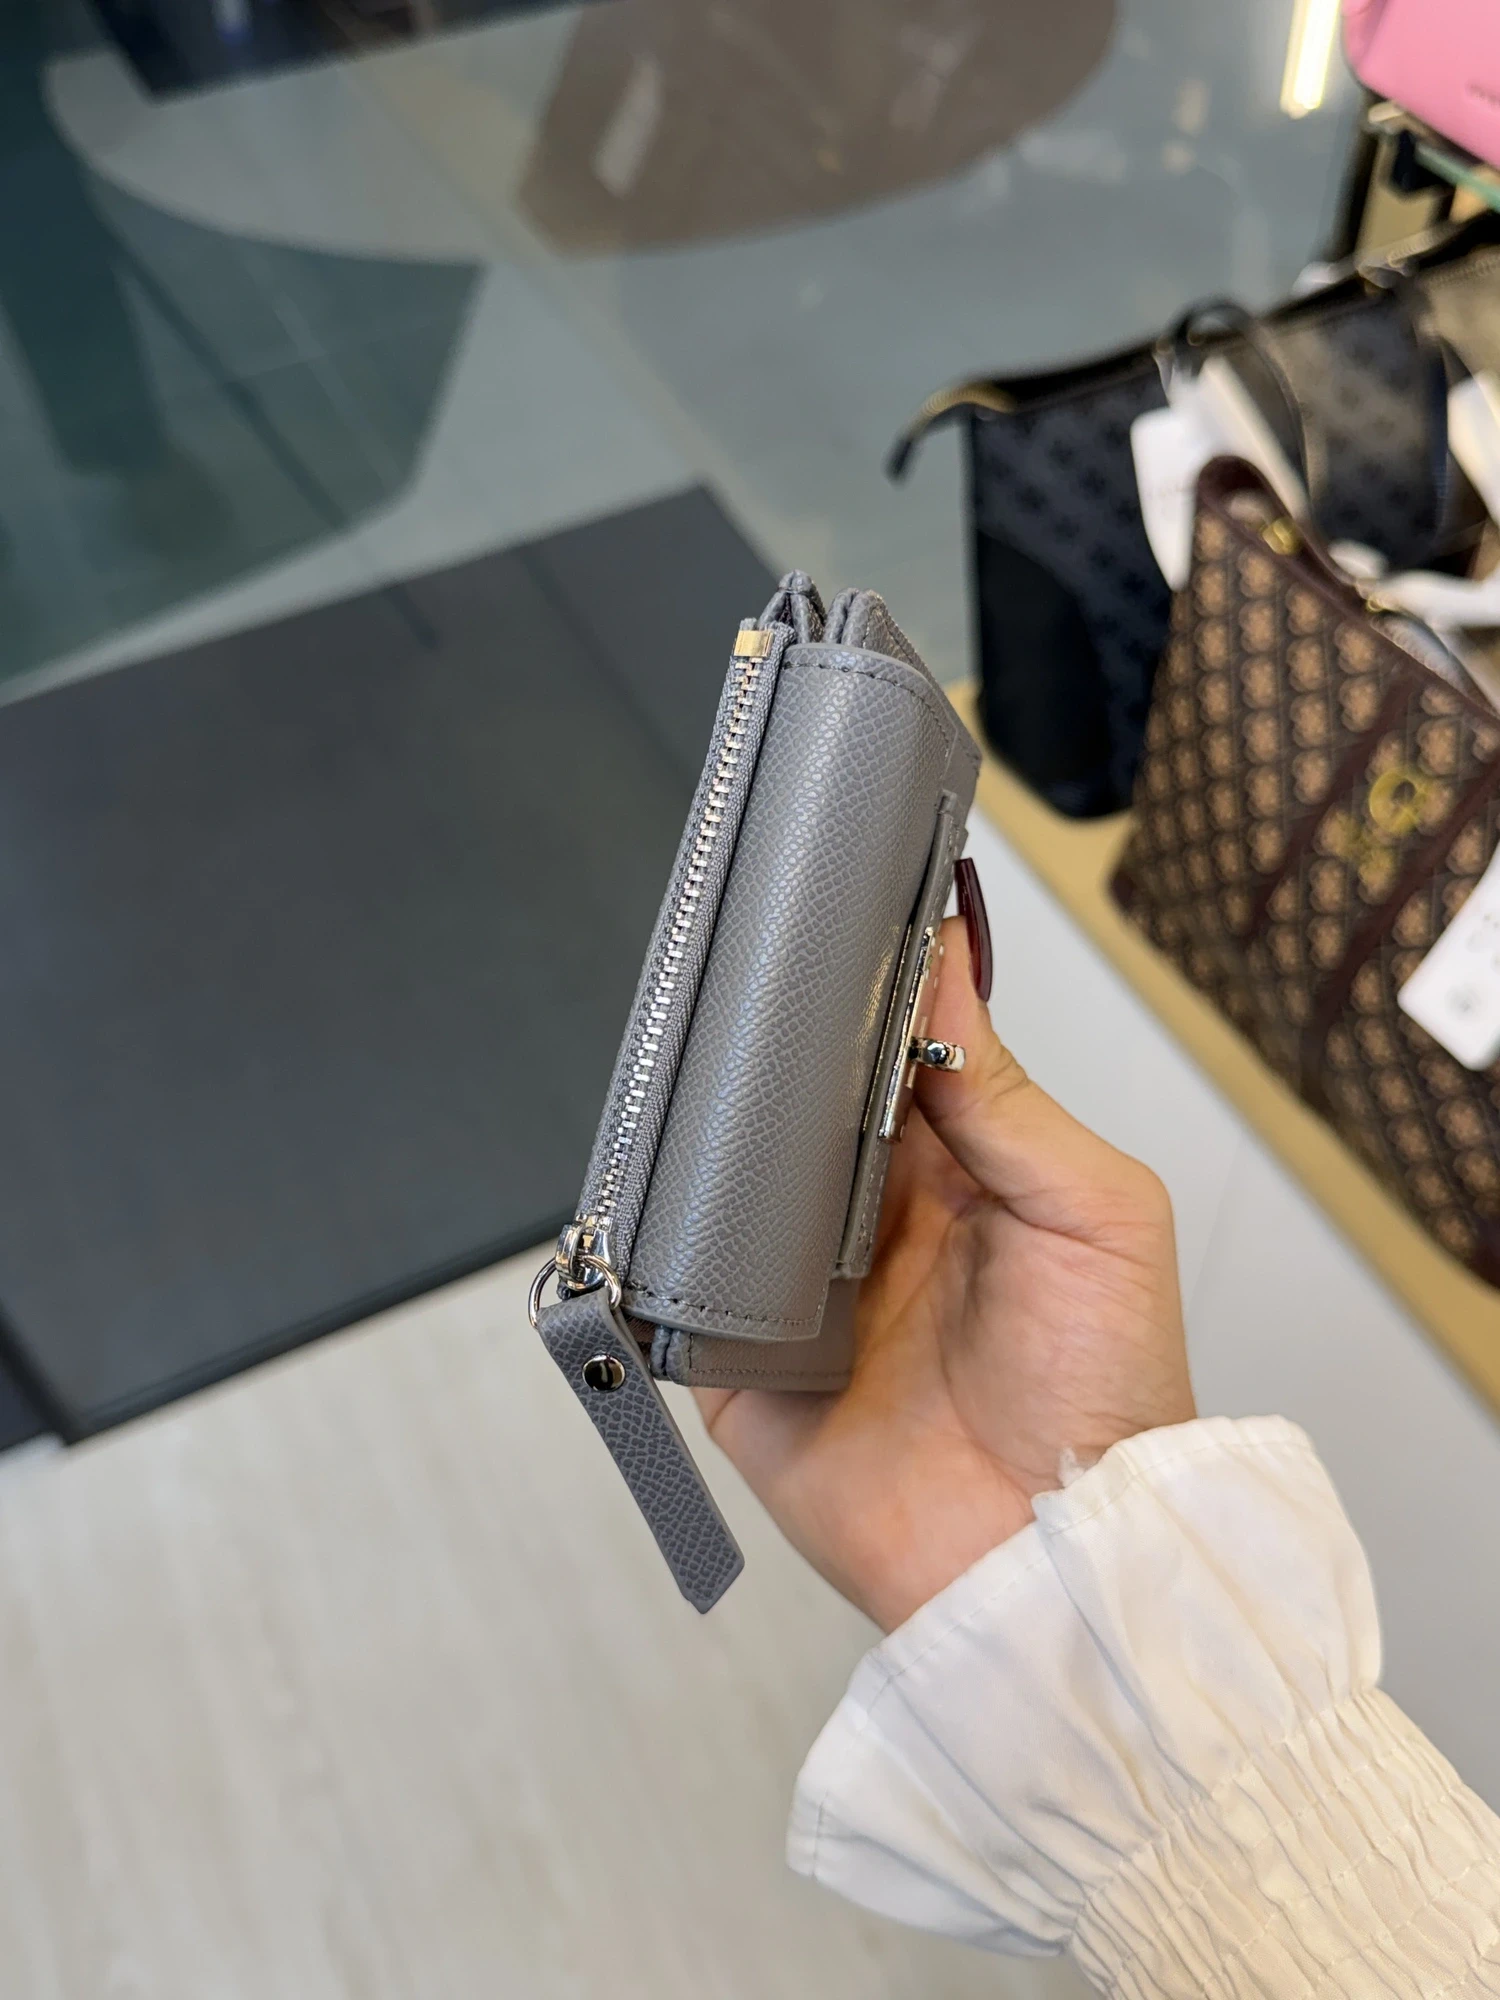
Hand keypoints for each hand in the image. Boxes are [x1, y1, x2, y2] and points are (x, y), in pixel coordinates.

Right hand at [696, 916, 1194, 1631]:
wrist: (1047, 1557)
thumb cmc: (1106, 1387)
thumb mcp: (1096, 1216)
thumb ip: (1010, 1101)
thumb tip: (945, 974)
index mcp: (954, 1167)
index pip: (885, 1053)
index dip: (859, 991)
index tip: (827, 922)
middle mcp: (866, 1213)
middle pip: (793, 1104)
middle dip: (767, 1053)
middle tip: (740, 991)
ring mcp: (796, 1285)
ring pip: (725, 1180)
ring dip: (709, 1137)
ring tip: (694, 1082)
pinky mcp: (738, 1361)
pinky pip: (677, 1285)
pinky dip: (658, 1243)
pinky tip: (661, 1197)